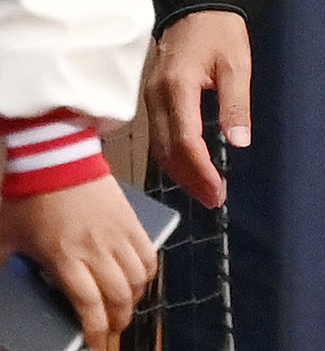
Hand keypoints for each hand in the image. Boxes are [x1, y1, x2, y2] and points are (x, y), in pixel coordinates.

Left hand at [0, 175, 158, 350]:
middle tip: (112, 328)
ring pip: (138, 277)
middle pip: (118, 296)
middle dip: (118, 320)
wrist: (57, 154)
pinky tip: (140, 277)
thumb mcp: (7, 236)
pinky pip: (148, 251)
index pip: (90, 306)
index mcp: (65, 258)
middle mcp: (96, 249)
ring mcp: (116, 232)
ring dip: (134, 297)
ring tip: (126, 305)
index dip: (97, 330)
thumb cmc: (29, 194)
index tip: (97, 343)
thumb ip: (0, 264)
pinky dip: (148, 270)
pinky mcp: (129, 216)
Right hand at [144, 10, 251, 206]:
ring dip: (181, 171)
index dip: (201, 171)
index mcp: (178, 87)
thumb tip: (239, 142)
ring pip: (160, 147)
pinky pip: (159, 135)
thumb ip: (235, 103)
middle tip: (214, 199)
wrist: (197, 4)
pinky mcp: (152, 98)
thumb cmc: (220, 31)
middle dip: (190, 179)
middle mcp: (157, 97)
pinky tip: (189, 166)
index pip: (185, 141)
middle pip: (168, 150)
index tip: (218, 190)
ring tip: (205, 190)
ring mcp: (151, 98)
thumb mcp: (236, 64)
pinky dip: (174, 155)